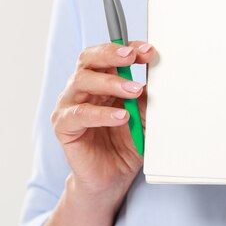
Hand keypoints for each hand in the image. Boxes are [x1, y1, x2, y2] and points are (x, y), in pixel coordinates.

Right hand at [50, 41, 155, 201]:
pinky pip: (78, 114)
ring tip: (134, 91)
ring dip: (111, 83)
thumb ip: (147, 96)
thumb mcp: (144, 115)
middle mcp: (83, 88)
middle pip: (89, 59)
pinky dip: (101, 114)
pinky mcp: (63, 126)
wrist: (113, 177)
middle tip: (132, 57)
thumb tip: (161, 75)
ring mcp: (70, 105)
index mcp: (102, 80)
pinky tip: (121, 116)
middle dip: (112, 54)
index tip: (148, 51)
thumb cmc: (127, 143)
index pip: (109, 55)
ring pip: (82, 81)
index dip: (126, 48)